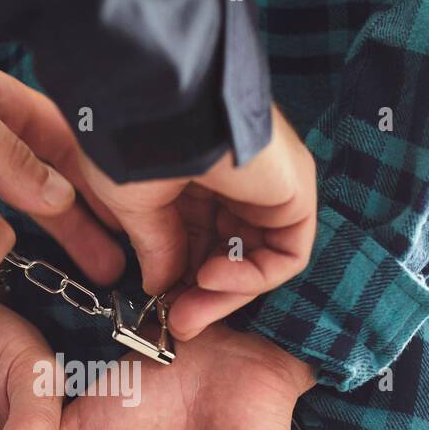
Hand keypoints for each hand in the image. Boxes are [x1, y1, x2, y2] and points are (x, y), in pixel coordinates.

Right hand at [76, 105, 316, 338]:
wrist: (161, 105)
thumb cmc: (134, 140)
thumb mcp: (134, 204)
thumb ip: (155, 247)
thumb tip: (158, 286)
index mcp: (195, 174)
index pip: (198, 241)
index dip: (178, 279)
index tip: (157, 307)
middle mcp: (235, 180)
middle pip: (230, 254)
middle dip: (201, 295)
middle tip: (176, 324)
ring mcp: (268, 186)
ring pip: (259, 260)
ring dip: (224, 294)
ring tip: (188, 309)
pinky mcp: (294, 191)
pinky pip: (286, 253)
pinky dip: (253, 278)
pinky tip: (211, 278)